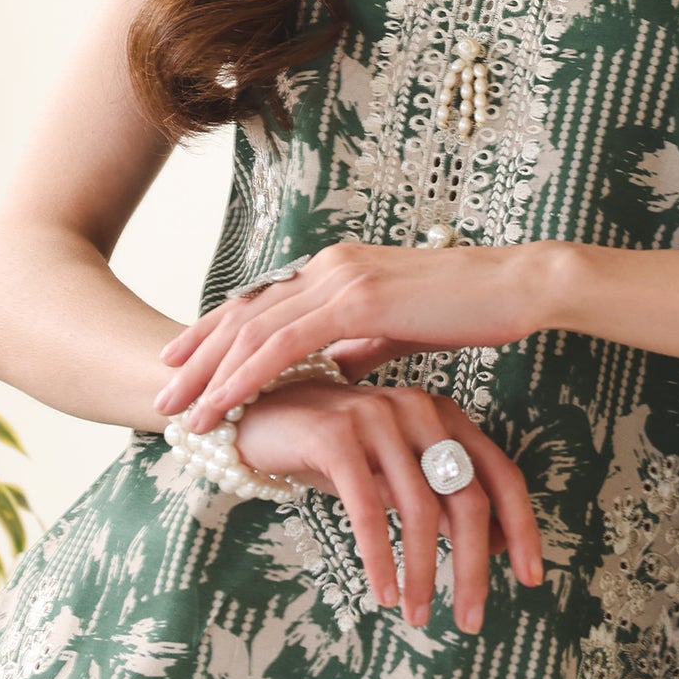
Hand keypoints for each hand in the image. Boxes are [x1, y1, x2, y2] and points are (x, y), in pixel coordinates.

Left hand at [154, 240, 555, 433]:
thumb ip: (360, 344)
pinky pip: (284, 346)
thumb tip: (334, 369)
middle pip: (243, 314)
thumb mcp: (398, 329)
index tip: (181, 364)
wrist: (517, 287)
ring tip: (180, 413)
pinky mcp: (356, 302)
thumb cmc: (468, 309)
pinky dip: (245, 377)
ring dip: (209, 374)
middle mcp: (327, 266)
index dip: (215, 334)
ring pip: (253, 331)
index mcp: (335, 269)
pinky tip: (222, 404)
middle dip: (196, 357)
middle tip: (161, 394)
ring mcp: (339, 280)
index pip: (260, 303)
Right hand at [223, 378, 542, 632]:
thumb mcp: (395, 474)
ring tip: (416, 616)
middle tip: (470, 620)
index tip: (532, 580)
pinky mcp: (336, 434)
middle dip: (474, 566)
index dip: (522, 530)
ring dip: (422, 572)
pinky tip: (381, 592)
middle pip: (467, 498)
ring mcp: (379, 416)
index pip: (502, 475)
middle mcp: (420, 409)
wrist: (260, 416)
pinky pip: (368, 508)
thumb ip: (441, 497)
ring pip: (420, 509)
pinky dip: (379, 557)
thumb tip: (496, 547)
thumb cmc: (337, 453)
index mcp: (446, 416)